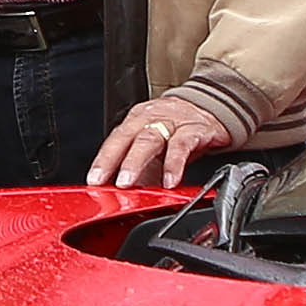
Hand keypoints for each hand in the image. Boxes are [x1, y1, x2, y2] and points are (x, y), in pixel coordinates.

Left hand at [88, 94, 233, 191]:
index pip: (115, 140)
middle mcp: (151, 119)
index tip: (94, 180)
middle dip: (113, 161)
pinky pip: (182, 146)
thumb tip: (126, 197)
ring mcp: (172, 123)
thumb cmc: (178, 129)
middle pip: (127, 137)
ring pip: (150, 139)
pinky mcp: (195, 130)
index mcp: (136, 122)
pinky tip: (170, 181)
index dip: (103, 160)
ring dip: (136, 162)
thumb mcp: (155, 147)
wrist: (212, 108)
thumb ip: (142, 170)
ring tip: (129, 183)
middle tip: (107, 182)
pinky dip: (174, 165)